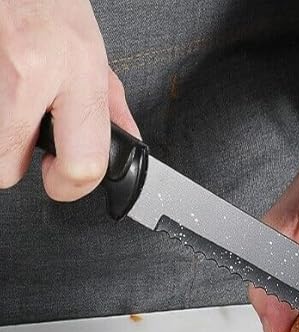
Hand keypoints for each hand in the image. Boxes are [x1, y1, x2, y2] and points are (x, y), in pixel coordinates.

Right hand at [0, 0, 137, 199]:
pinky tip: (4, 88)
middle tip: (31, 146)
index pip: (82, 164)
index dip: (70, 186)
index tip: (64, 178)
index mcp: (77, 70)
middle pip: (9, 167)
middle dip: (18, 166)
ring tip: (18, 106)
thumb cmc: (50, 2)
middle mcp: (32, 70)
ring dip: (3, 135)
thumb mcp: (94, 51)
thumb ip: (110, 106)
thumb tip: (125, 146)